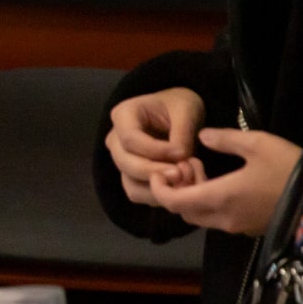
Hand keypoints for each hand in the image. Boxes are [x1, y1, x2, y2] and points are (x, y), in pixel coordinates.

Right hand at [106, 87, 205, 205]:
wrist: (180, 116)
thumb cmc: (180, 107)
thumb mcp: (186, 110)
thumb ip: (182, 133)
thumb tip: (180, 158)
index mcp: (123, 115)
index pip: (130, 139)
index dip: (155, 150)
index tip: (182, 153)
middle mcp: (116, 140)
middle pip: (125, 163)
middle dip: (155, 171)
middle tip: (182, 174)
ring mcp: (122, 162)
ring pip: (130, 184)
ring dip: (158, 188)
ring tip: (184, 181)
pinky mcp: (132, 178)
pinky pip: (139, 195)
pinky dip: (159, 196)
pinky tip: (180, 188)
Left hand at [153, 127, 301, 234]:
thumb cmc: (289, 169)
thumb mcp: (257, 144)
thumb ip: (224, 139)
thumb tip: (201, 137)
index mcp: (219, 198)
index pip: (174, 202)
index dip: (159, 188)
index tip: (160, 171)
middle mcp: (224, 218)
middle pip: (184, 211)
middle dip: (177, 189)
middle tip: (188, 165)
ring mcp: (237, 227)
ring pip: (200, 217)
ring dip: (193, 196)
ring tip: (205, 170)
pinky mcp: (249, 229)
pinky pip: (218, 219)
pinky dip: (209, 203)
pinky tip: (222, 183)